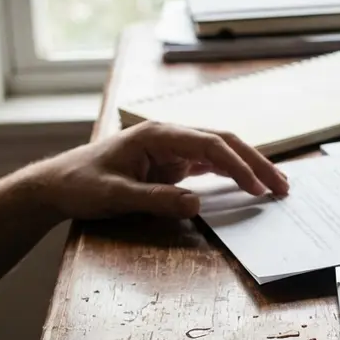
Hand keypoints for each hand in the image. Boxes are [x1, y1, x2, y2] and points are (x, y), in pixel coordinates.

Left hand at [30, 121, 288, 220]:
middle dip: (256, 162)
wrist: (57, 185)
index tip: (257, 188)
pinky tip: (249, 185)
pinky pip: (210, 164)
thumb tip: (196, 203)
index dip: (237, 166)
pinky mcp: (172, 163)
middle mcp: (169, 136)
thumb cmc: (81, 185)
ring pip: (221, 151)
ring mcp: (172, 148)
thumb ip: (155, 200)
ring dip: (249, 167)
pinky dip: (233, 174)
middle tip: (283, 186)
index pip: (209, 145)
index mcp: (157, 135)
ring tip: (276, 186)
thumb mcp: (115, 196)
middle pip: (224, 141)